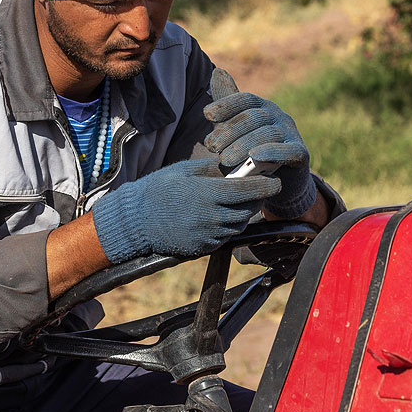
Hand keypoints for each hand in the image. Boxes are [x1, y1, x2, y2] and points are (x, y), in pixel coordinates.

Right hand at [91, 157, 280, 262]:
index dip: (266, 185)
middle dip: (259, 198)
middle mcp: (211, 217)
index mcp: (207, 194)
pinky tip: (223, 214)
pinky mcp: (204, 247)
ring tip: (241, 200)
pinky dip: (230, 225)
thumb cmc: (158, 189)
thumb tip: (236, 165)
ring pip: (240, 224)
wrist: (135, 222)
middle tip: (262, 188)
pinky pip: (226, 236)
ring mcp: (208, 235)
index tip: (276, 180)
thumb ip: (213, 169)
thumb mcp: (185, 171)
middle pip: (249, 209)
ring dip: (245, 212)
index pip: (248, 189)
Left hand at [203, 68, 316, 218]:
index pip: (245, 99)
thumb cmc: (252, 150)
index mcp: (263, 107)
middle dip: (230, 131)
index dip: (226, 104)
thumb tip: (218, 71)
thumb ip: (227, 105)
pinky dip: (272, 152)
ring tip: (224, 160)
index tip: (206, 114)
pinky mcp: (301, 153)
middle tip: (210, 146)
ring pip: (267, 134)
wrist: (279, 180)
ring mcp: (291, 133)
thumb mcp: (236, 129)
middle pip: (254, 117)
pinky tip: (255, 156)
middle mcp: (279, 115)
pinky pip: (288, 150)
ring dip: (244, 145)